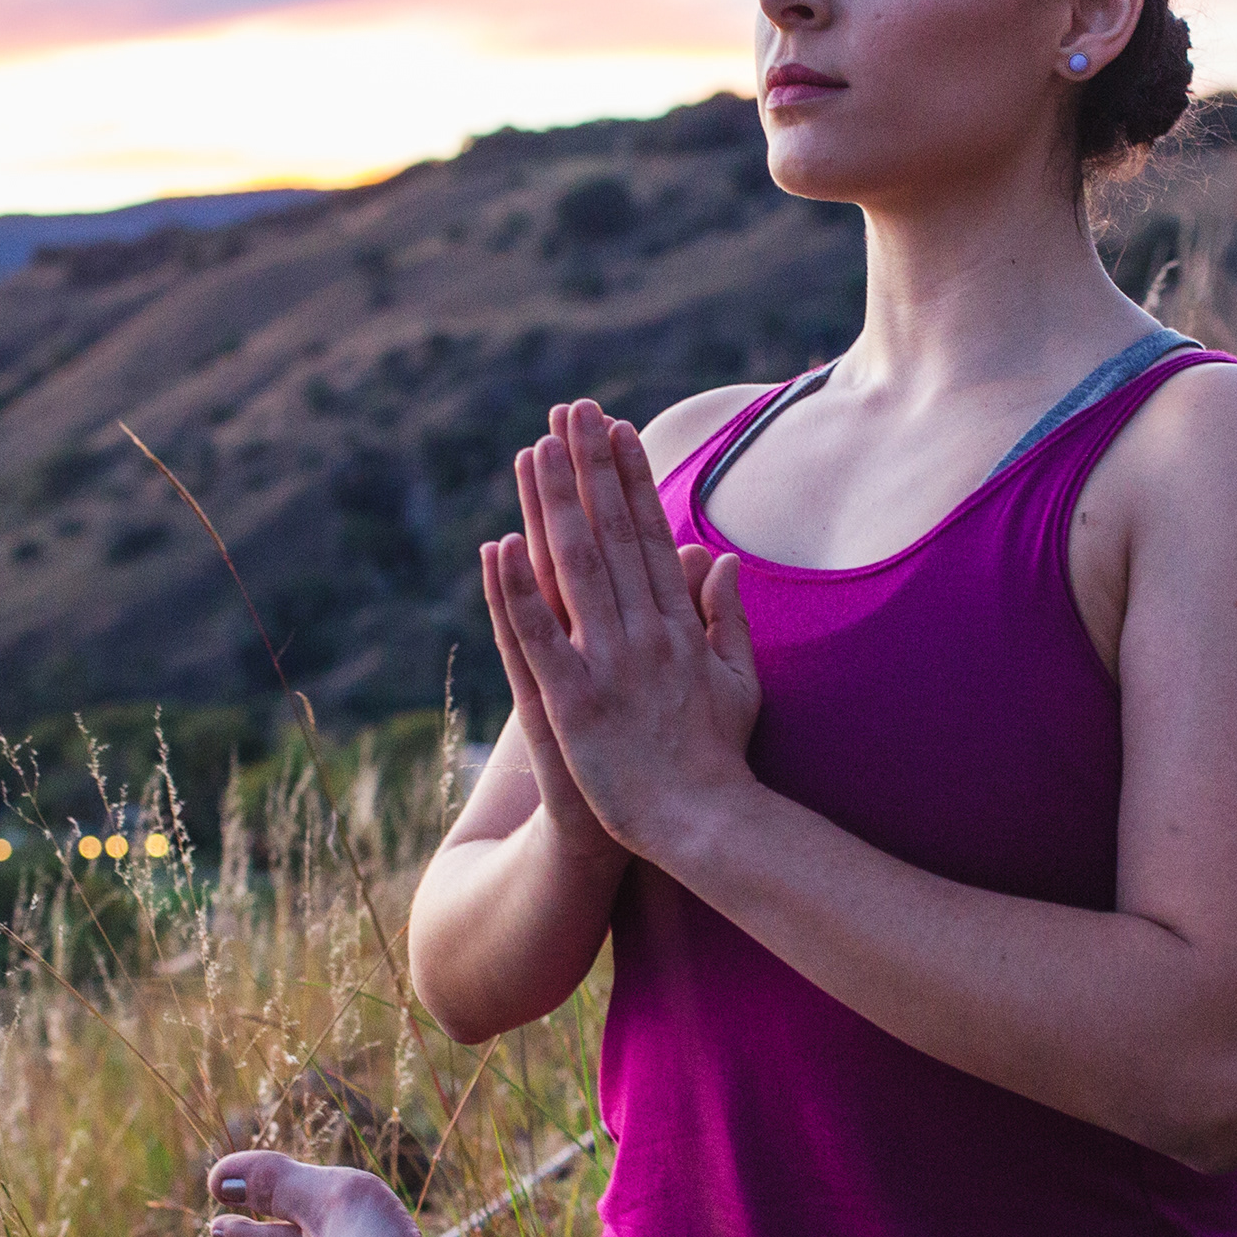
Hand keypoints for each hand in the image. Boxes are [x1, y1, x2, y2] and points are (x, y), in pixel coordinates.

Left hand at [485, 401, 759, 863]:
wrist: (705, 825)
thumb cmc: (720, 759)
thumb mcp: (739, 680)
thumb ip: (728, 617)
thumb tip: (719, 557)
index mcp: (680, 626)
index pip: (650, 535)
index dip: (630, 479)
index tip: (617, 430)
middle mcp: (645, 634)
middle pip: (611, 535)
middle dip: (589, 469)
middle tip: (571, 411)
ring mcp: (609, 666)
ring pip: (575, 570)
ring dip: (553, 507)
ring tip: (535, 451)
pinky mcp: (574, 703)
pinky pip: (539, 638)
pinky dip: (516, 593)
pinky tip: (497, 547)